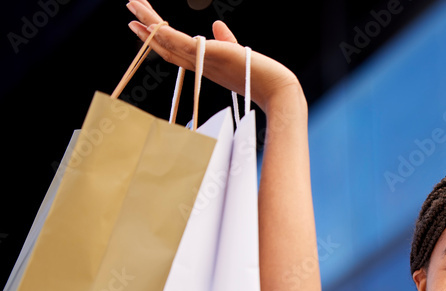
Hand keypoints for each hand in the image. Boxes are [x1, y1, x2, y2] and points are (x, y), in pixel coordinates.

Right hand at [125, 0, 300, 112]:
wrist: (275, 88)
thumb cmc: (260, 74)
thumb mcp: (236, 52)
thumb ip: (226, 40)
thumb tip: (217, 25)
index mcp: (203, 64)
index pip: (174, 50)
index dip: (156, 38)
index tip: (140, 25)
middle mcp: (199, 65)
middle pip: (165, 45)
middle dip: (146, 28)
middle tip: (130, 9)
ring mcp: (202, 61)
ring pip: (167, 40)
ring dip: (148, 23)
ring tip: (133, 4)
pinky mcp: (209, 55)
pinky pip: (179, 42)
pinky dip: (163, 33)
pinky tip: (151, 22)